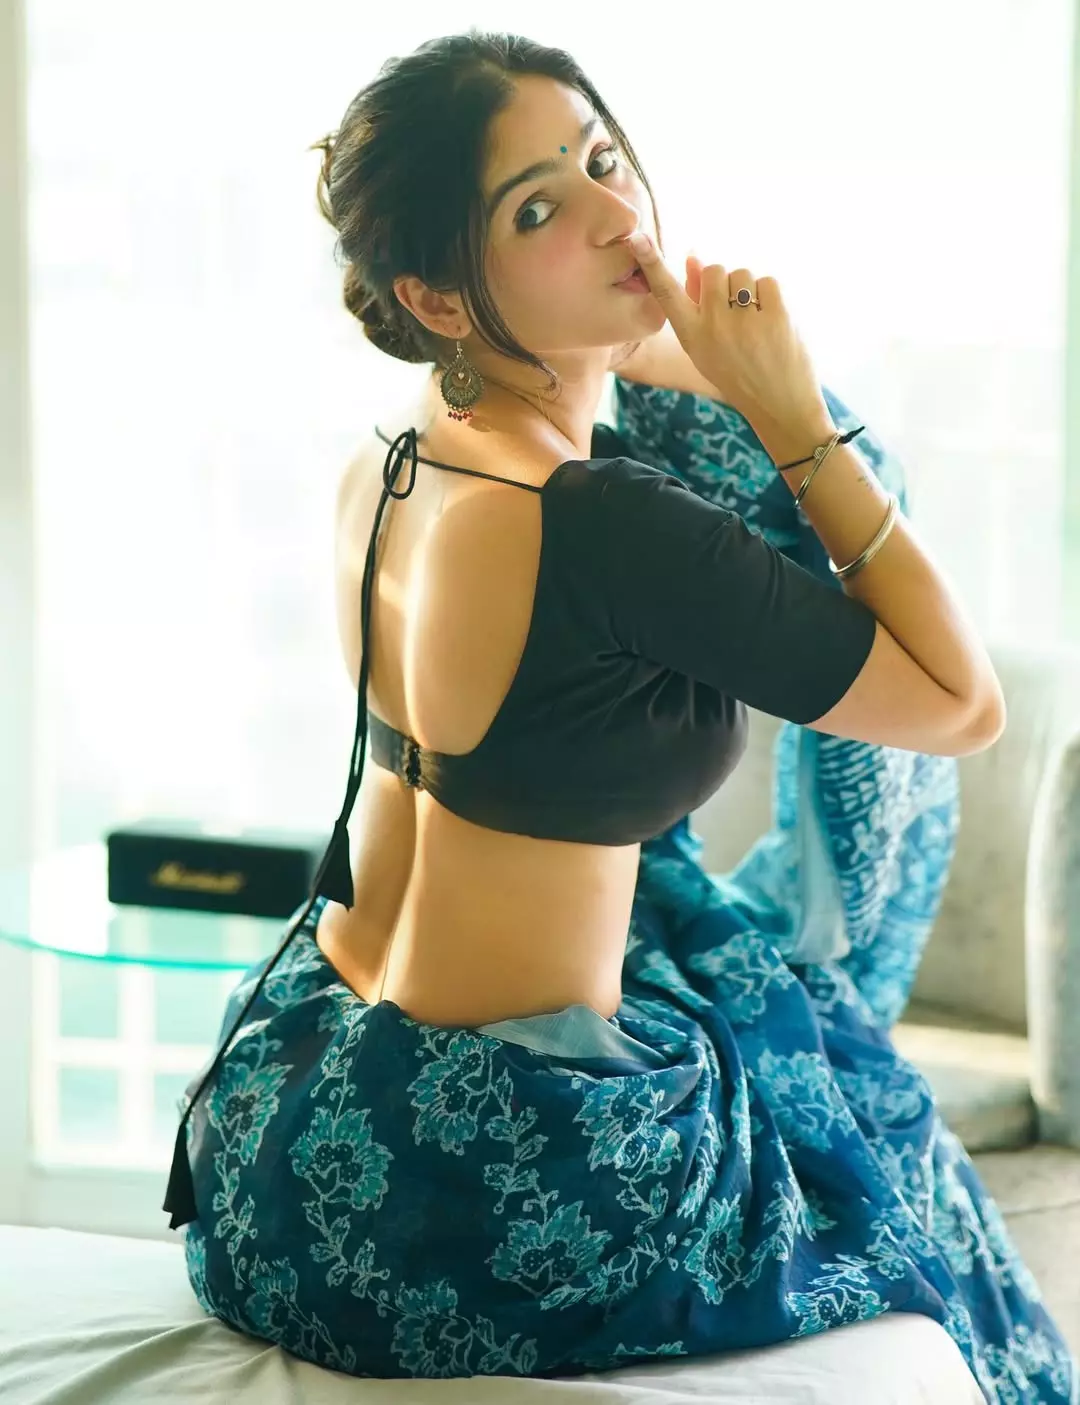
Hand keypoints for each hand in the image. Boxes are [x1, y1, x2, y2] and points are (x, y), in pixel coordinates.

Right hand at [626, 232, 828, 430]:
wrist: (779, 405)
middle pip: (715, 270)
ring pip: (742, 274)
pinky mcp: (775, 316)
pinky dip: (772, 297)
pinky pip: (768, 282)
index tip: (637, 238)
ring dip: (751, 290)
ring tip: (757, 322)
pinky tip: (773, 322)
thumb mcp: (707, 346)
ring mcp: (744, 322)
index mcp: (691, 337)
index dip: (652, 263)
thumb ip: (697, 302)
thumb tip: (694, 257)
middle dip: (727, 282)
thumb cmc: (739, 372)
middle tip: (738, 312)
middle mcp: (713, 327)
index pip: (666, 293)